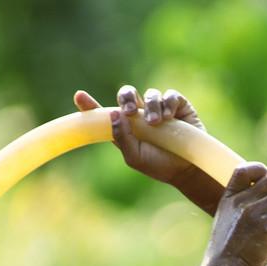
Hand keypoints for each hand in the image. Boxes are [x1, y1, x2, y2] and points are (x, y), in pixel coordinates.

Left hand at [73, 86, 222, 212]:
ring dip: (151, 106)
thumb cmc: (159, 165)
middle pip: (127, 94)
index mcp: (126, 128)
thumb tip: (114, 114)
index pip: (105, 113)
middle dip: (127, 97)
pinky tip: (169, 117)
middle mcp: (140, 115)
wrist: (187, 169)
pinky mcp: (177, 106)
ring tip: (156, 123)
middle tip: (131, 111)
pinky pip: (170, 95)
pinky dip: (167, 103)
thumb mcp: (135, 157)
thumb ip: (122, 138)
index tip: (79, 97)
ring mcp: (159, 109)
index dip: (91, 105)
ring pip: (150, 94)